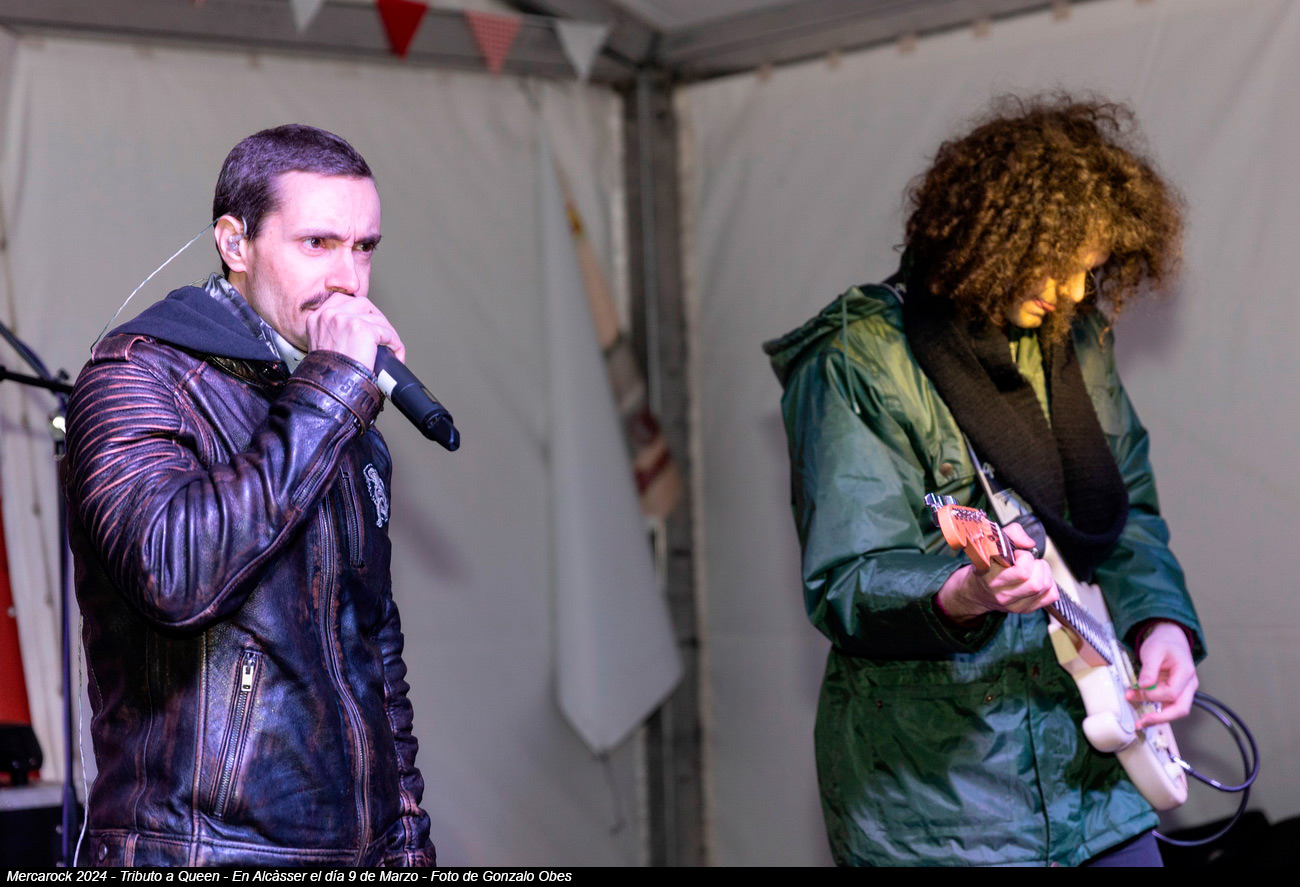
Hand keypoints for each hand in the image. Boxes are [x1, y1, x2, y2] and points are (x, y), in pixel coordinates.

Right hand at [303, 293, 405, 370]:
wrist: (329, 390)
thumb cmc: (327, 377)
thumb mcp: (322, 347)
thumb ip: (334, 333)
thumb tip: (356, 334)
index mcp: (317, 318)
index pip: (341, 299)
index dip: (359, 309)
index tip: (368, 319)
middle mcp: (329, 315)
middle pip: (362, 303)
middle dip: (376, 318)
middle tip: (382, 335)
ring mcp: (346, 320)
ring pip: (377, 317)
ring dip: (388, 332)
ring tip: (390, 346)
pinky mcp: (363, 329)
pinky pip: (387, 333)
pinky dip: (395, 344)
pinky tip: (395, 354)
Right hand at [936, 522, 1057, 622]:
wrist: (975, 591)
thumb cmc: (985, 567)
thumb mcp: (991, 545)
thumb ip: (1011, 534)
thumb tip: (1030, 543)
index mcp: (992, 578)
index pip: (1022, 572)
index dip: (1025, 557)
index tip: (1017, 554)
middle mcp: (1003, 595)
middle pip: (1036, 583)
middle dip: (1038, 566)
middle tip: (1029, 561)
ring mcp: (1014, 605)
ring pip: (1044, 588)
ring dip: (1045, 573)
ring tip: (1034, 569)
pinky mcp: (1025, 609)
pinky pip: (1051, 597)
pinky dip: (1050, 585)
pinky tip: (1039, 579)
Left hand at [1128, 621, 1197, 727]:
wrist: (1170, 638)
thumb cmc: (1164, 643)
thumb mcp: (1153, 651)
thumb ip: (1149, 669)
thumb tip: (1143, 686)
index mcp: (1186, 672)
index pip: (1171, 693)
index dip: (1152, 696)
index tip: (1133, 692)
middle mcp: (1189, 684)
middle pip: (1181, 708)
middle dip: (1161, 718)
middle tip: (1142, 722)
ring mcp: (1184, 690)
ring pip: (1176, 711)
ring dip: (1159, 718)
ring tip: (1141, 722)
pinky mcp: (1176, 692)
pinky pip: (1169, 706)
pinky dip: (1158, 712)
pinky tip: (1146, 715)